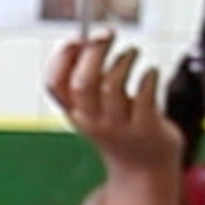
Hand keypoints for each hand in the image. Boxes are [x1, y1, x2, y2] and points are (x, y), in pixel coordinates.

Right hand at [44, 30, 184, 179]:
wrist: (143, 170)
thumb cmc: (119, 129)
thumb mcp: (94, 108)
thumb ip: (89, 77)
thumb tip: (91, 38)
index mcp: (74, 113)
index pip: (54, 84)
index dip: (62, 57)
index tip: (78, 38)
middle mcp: (92, 121)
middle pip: (83, 82)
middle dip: (94, 51)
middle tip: (108, 33)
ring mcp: (119, 127)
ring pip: (113, 85)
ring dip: (123, 59)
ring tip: (133, 52)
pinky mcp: (146, 128)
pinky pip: (145, 95)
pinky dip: (149, 75)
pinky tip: (151, 71)